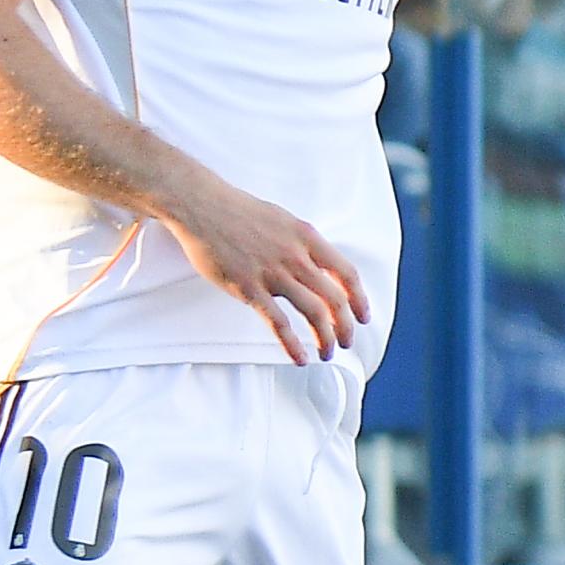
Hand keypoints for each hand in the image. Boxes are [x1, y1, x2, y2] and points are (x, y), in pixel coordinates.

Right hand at [166, 166, 369, 359]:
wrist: (201, 206)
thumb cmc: (239, 212)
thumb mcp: (283, 221)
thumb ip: (303, 245)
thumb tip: (317, 266)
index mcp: (308, 238)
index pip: (347, 274)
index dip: (360, 299)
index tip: (363, 317)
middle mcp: (297, 257)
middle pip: (335, 299)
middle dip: (346, 326)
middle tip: (346, 343)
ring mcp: (273, 273)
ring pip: (314, 313)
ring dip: (326, 338)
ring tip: (327, 353)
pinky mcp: (249, 288)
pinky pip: (278, 323)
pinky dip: (293, 345)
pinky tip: (300, 358)